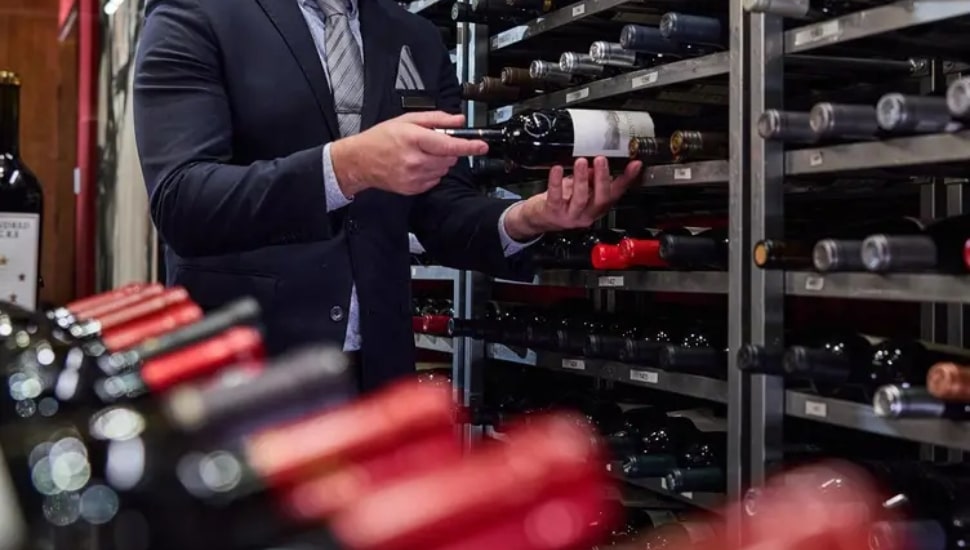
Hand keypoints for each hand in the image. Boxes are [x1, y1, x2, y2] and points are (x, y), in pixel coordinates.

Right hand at [330, 111, 487, 196]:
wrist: (360, 161)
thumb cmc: (381, 138)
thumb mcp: (407, 120)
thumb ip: (436, 120)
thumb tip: (458, 121)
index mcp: (414, 139)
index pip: (449, 145)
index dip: (469, 146)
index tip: (482, 146)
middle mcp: (415, 160)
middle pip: (449, 158)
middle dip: (447, 150)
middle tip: (430, 143)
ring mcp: (413, 177)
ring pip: (443, 170)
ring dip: (439, 161)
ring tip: (419, 154)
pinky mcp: (412, 188)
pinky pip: (434, 180)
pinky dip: (431, 172)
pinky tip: (415, 165)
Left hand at [502, 157, 641, 241]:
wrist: (538, 218)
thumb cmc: (561, 202)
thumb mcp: (581, 189)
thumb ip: (592, 179)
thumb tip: (600, 163)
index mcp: (597, 208)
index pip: (616, 193)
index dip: (627, 179)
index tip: (634, 164)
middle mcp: (587, 214)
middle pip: (601, 199)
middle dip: (602, 178)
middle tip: (601, 160)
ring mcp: (570, 216)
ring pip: (581, 198)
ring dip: (582, 179)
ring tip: (582, 162)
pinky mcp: (553, 212)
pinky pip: (556, 197)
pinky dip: (556, 182)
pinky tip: (557, 169)